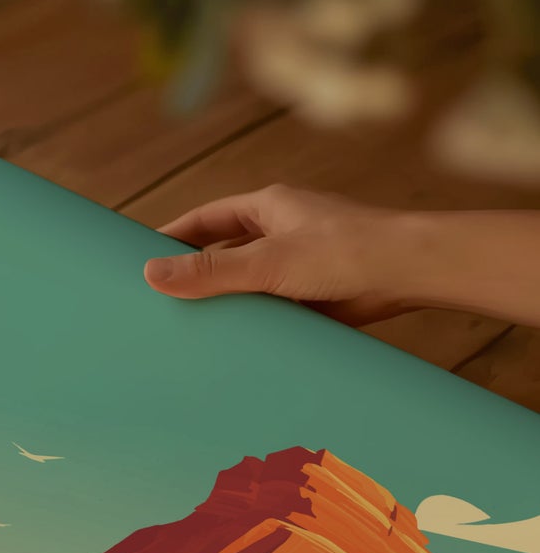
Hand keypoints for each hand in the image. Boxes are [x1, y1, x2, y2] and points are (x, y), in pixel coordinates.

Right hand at [143, 184, 413, 324]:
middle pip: (224, 252)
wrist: (410, 273)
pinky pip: (271, 309)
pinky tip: (234, 344)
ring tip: (189, 329)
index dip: (172, 237)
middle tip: (159, 300)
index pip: (206, 219)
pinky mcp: (313, 295)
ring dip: (225, 304)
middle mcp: (282, 232)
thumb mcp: (267, 262)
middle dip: (195, 275)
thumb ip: (210, 271)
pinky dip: (253, 324)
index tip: (141, 258)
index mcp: (269, 208)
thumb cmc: (347, 251)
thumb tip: (151, 274)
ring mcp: (298, 264)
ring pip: (247, 284)